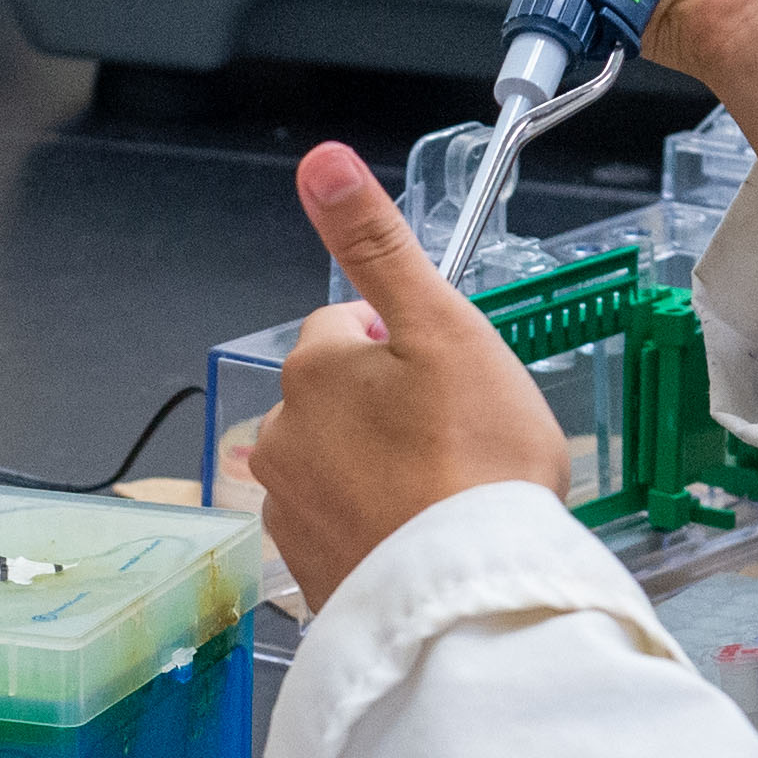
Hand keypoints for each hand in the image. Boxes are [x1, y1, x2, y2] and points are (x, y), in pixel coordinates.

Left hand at [247, 145, 574, 603]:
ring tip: (444, 492)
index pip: (349, 326)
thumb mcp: (441, 327)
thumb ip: (376, 244)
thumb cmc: (475, 462)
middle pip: (342, 395)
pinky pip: (342, 523)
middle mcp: (282, 435)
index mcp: (311, 369)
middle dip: (390, 408)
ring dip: (383, 468)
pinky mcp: (308, 567)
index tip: (450, 382)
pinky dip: (375, 524)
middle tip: (457, 441)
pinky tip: (421, 534)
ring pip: (341, 459)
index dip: (406, 345)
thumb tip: (320, 161)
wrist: (472, 597)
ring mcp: (290, 506)